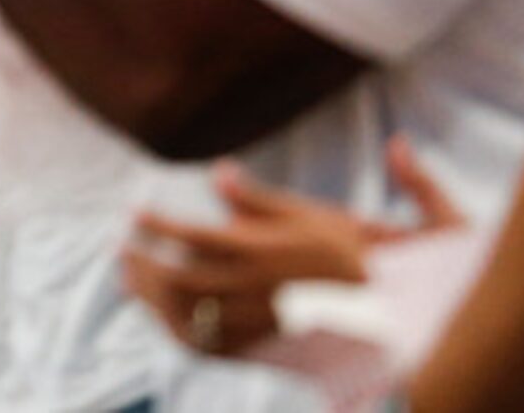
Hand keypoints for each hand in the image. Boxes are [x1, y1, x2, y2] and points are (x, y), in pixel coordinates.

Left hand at [122, 137, 464, 358]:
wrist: (400, 312)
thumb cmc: (358, 255)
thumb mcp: (313, 214)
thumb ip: (261, 200)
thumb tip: (219, 173)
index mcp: (267, 250)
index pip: (193, 235)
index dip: (158, 225)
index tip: (135, 215)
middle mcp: (258, 290)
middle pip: (180, 280)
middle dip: (144, 264)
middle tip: (123, 251)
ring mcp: (260, 324)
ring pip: (188, 317)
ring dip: (152, 299)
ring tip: (131, 280)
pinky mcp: (266, 351)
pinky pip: (210, 348)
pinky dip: (178, 332)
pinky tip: (164, 317)